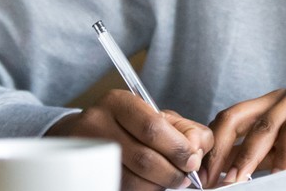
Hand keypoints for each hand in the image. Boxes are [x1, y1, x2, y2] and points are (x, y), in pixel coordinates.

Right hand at [46, 90, 212, 189]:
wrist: (88, 135)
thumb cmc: (132, 126)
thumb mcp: (159, 117)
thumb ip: (186, 129)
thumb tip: (197, 150)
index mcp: (118, 102)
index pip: (153, 128)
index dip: (178, 148)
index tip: (192, 160)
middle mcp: (98, 124)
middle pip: (143, 157)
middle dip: (172, 171)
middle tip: (184, 177)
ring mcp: (89, 151)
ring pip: (133, 179)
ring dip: (159, 184)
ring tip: (168, 180)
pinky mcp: (89, 173)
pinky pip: (124, 188)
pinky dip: (145, 190)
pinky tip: (151, 183)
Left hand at [204, 85, 285, 187]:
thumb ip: (269, 157)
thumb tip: (237, 175)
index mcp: (270, 105)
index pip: (229, 121)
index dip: (212, 147)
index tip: (202, 176)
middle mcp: (280, 97)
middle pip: (234, 117)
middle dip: (219, 149)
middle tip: (210, 179)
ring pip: (262, 126)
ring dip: (246, 156)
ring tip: (236, 180)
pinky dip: (284, 154)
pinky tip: (279, 173)